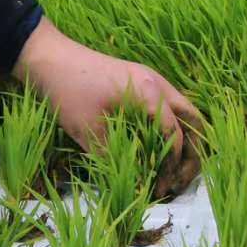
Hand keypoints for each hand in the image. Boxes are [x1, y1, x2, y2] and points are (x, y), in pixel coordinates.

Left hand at [14, 19, 203, 191]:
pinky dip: (171, 127)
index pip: (175, 134)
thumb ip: (113, 157)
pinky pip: (168, 106)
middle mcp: (158, 83)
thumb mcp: (88, 130)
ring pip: (183, 111)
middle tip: (181, 179)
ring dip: (185, 139)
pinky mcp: (141, 80)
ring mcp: (151, 79)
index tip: (162, 189)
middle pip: (194, 119)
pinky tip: (156, 146)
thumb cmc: (70, 92)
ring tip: (174, 168)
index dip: (172, 165)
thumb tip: (132, 186)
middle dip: (194, 151)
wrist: (51, 58)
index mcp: (149, 93)